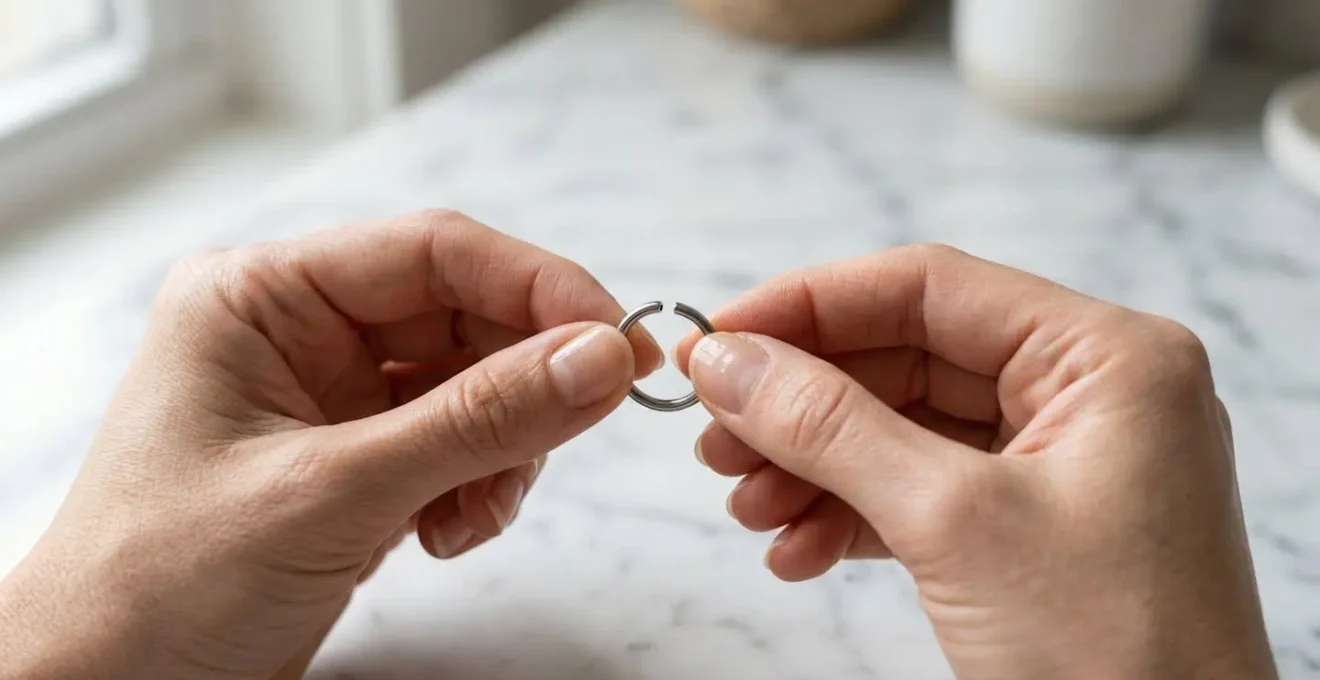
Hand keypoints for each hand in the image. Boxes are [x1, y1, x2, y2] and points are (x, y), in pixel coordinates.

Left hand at [0, 211, 660, 679]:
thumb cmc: (161, 586)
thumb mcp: (335, 492)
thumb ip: (477, 421)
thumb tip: (598, 360)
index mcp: (261, 297)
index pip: (433, 252)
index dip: (540, 286)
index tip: (620, 340)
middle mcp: (297, 332)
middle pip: (463, 317)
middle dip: (526, 381)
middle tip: (588, 420)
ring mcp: (327, 398)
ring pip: (470, 385)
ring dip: (502, 448)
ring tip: (476, 513)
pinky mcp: (352, 458)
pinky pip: (454, 442)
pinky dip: (477, 486)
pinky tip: (448, 533)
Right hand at [677, 244, 1277, 678]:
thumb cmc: (1115, 657)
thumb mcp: (952, 524)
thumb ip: (829, 427)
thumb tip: (727, 362)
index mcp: (1107, 357)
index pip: (930, 288)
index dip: (810, 305)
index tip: (719, 340)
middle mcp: (1090, 394)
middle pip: (907, 358)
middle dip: (802, 404)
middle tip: (716, 435)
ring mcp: (1064, 463)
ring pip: (903, 430)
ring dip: (814, 466)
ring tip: (746, 506)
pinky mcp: (1036, 526)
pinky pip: (921, 492)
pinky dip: (851, 516)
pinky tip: (796, 550)